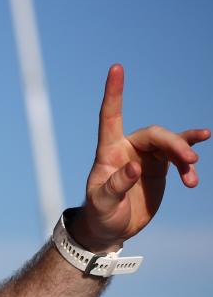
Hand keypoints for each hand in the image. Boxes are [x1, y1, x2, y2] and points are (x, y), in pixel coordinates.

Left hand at [74, 65, 208, 251]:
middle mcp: (127, 148)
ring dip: (184, 155)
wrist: (110, 229)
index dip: (114, 92)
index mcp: (108, 151)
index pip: (110, 116)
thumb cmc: (100, 215)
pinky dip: (188, 162)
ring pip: (171, 145)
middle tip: (189, 159)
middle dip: (174, 144)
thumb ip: (116, 185)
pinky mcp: (159, 168)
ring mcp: (145, 157)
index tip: (117, 68)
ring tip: (192, 175)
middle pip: (155, 135)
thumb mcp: (103, 204)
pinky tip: (196, 168)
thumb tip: (133, 167)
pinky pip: (178, 157)